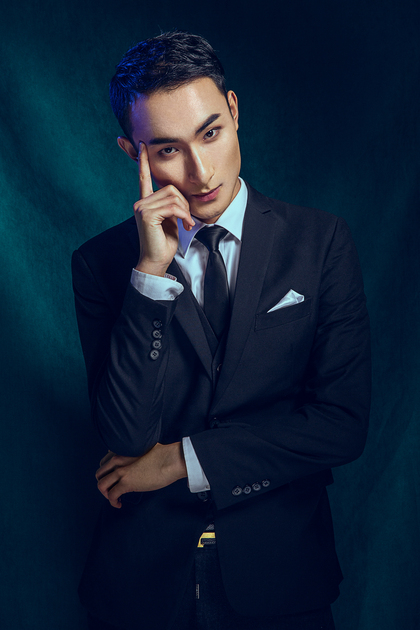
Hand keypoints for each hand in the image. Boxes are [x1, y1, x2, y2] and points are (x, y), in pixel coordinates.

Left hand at [95, 442, 186, 507]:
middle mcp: (118, 459)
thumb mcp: (146, 446)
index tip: (113, 479)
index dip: (107, 473)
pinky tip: (119, 504)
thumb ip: (137, 450)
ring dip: (106, 494)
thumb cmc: (164, 454)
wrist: (171, 460)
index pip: (104, 462)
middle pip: (99, 474)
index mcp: (122, 450)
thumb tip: (140, 454)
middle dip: (104, 484)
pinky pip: (111, 495)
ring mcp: (121, 472)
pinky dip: (112, 502)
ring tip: (115, 498)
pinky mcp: (126, 483)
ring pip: (101, 485)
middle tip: (113, 490)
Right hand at [133, 142, 194, 276]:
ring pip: (173, 196)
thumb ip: (171, 204)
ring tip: (186, 223)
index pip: (144, 177)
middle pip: (169, 188)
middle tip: (187, 219)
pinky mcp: (146, 214)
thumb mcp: (171, 219)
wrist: (157, 260)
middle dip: (184, 203)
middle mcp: (140, 202)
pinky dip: (183, 216)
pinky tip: (185, 226)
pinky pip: (172, 207)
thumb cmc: (164, 242)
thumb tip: (179, 194)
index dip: (143, 161)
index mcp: (145, 201)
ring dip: (185, 211)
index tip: (142, 144)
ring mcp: (141, 207)